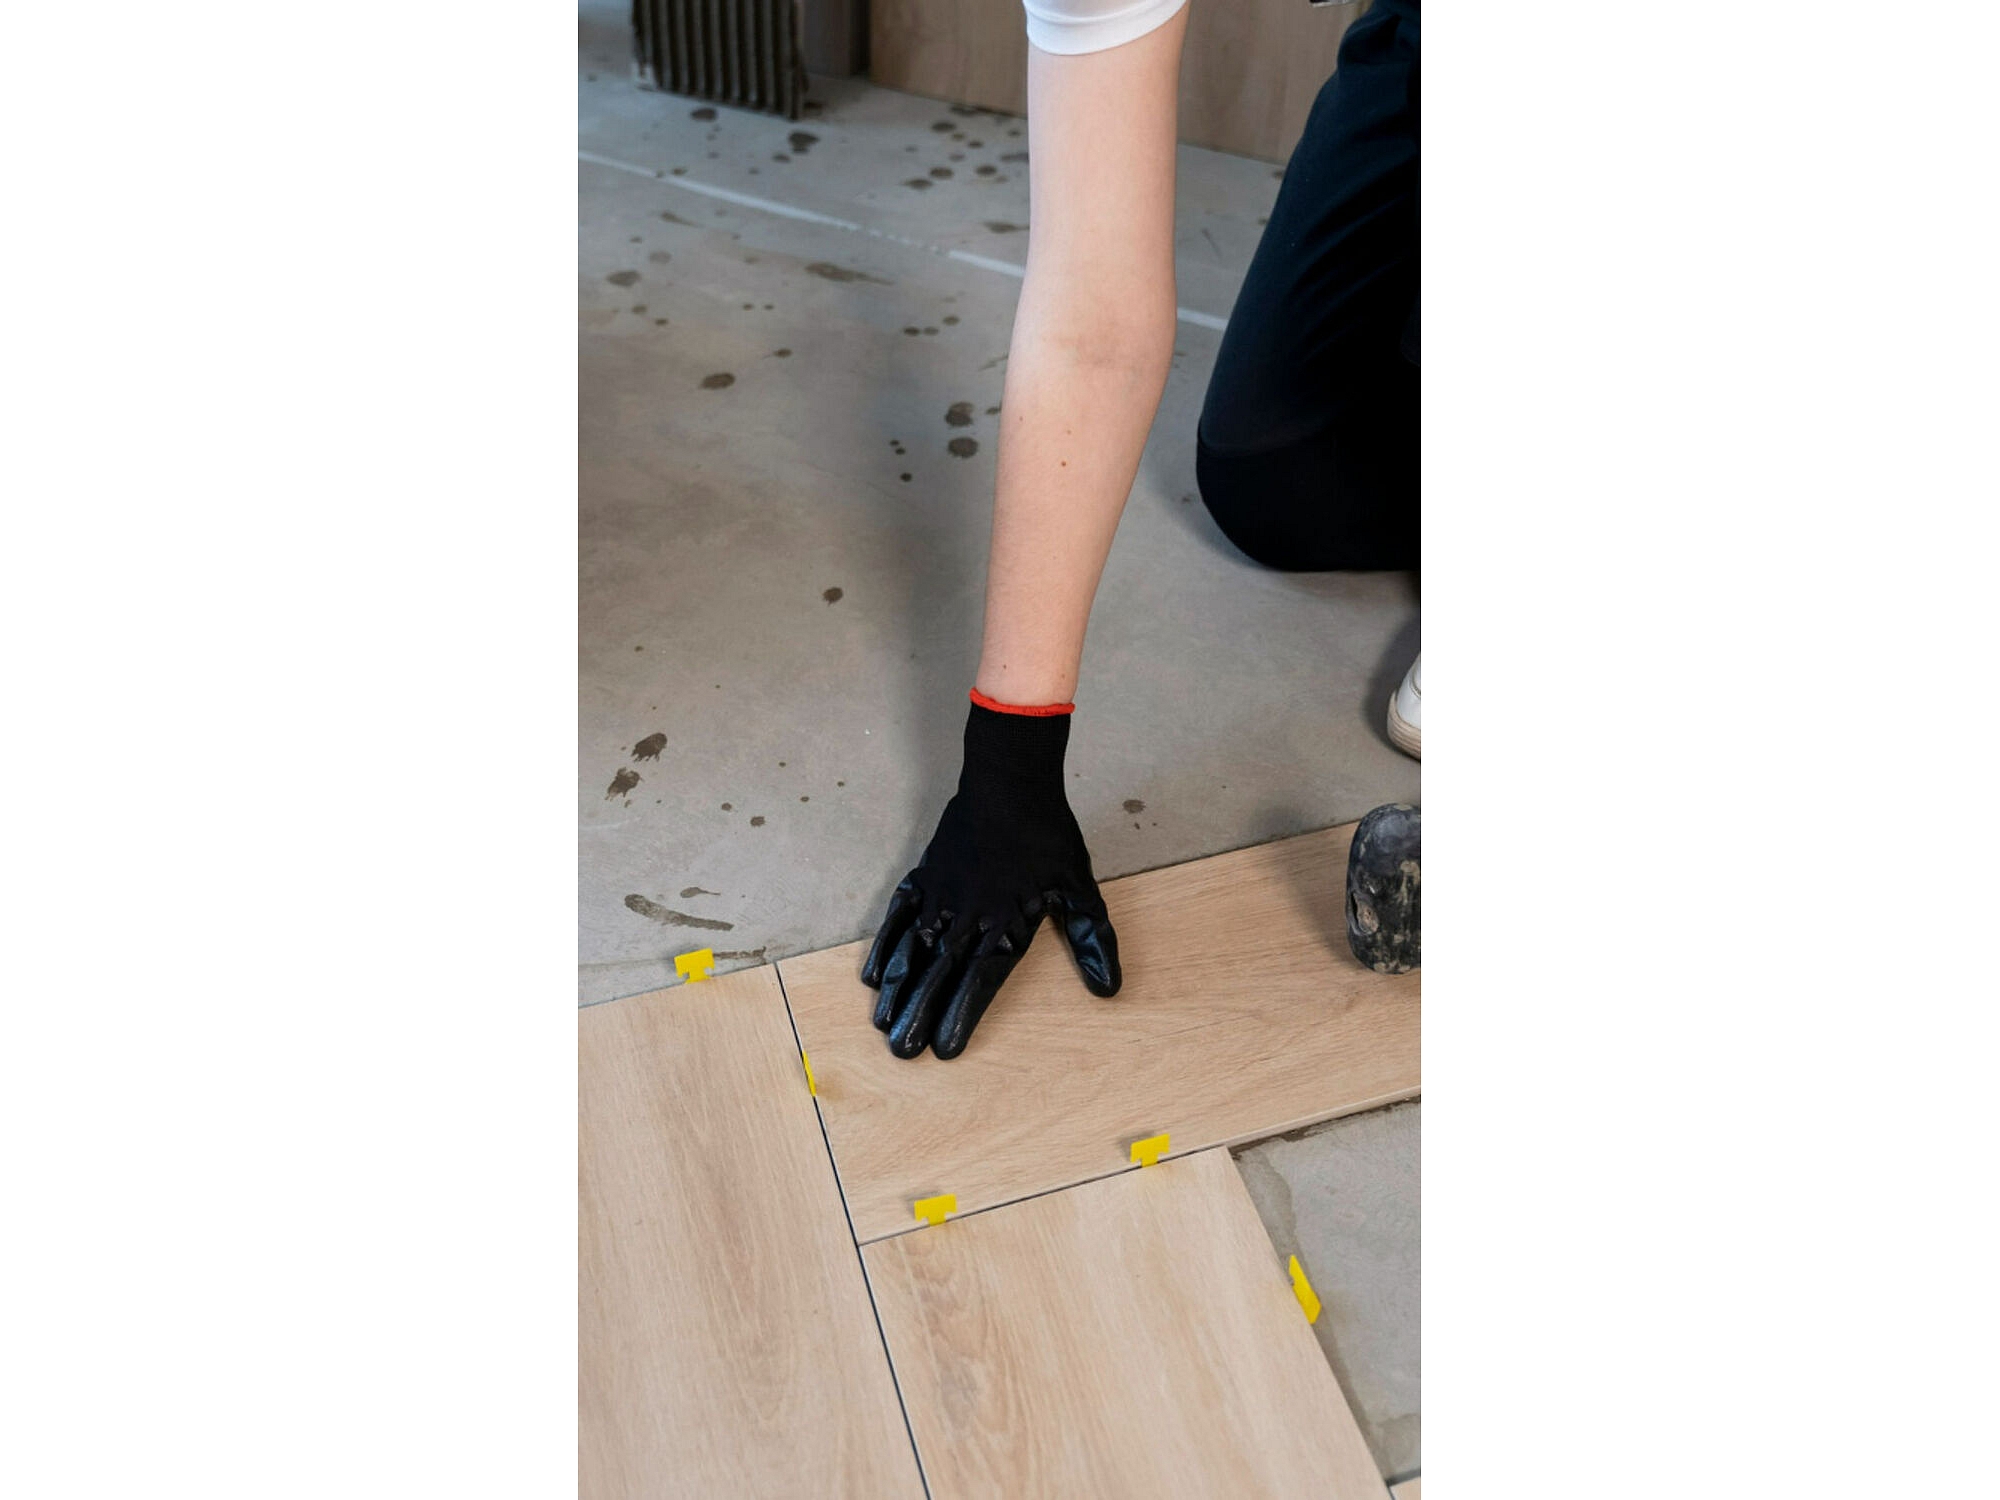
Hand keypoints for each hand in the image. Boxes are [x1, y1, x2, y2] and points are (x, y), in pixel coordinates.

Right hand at [861, 699, 1120, 1058]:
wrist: (1010, 781)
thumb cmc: (1048, 834)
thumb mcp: (1079, 886)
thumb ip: (1091, 939)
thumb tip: (1109, 989)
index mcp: (1008, 922)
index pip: (980, 980)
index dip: (962, 1015)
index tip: (946, 1048)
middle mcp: (970, 915)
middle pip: (940, 974)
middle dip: (920, 1015)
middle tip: (902, 1052)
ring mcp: (943, 895)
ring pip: (915, 950)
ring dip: (898, 990)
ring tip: (883, 1024)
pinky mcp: (926, 876)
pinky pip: (899, 917)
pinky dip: (885, 947)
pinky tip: (873, 976)